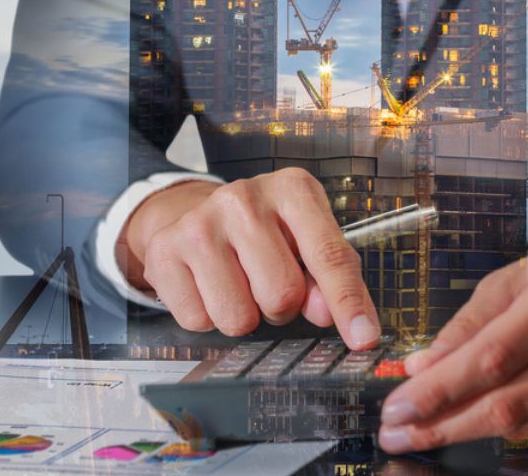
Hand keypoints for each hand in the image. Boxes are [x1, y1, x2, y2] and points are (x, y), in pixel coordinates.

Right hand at [118, 167, 380, 349]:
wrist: (192, 212)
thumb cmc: (264, 231)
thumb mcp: (307, 238)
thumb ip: (329, 275)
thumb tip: (328, 314)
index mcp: (292, 190)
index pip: (329, 255)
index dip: (348, 303)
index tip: (363, 338)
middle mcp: (243, 199)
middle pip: (282, 294)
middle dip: (282, 307)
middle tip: (270, 286)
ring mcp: (199, 224)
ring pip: (238, 317)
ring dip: (245, 316)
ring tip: (240, 285)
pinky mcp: (163, 252)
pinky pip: (199, 321)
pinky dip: (209, 316)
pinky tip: (209, 286)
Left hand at [375, 222, 527, 452]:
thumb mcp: (519, 276)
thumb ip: (470, 323)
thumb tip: (422, 366)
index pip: (491, 355)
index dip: (440, 388)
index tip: (397, 406)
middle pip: (510, 400)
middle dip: (445, 423)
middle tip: (398, 433)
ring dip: (469, 430)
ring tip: (425, 431)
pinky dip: (510, 429)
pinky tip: (475, 424)